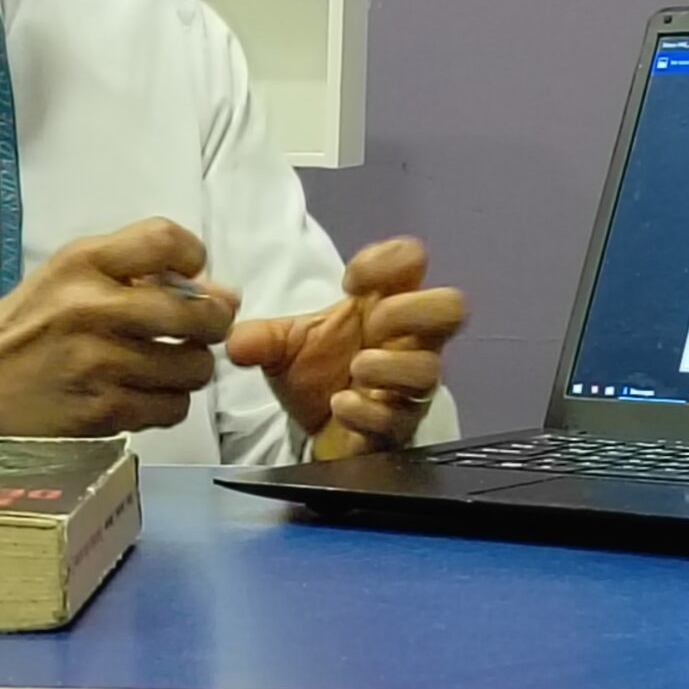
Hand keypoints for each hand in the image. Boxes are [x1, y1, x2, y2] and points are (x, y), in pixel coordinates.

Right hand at [0, 218, 237, 438]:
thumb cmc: (30, 320)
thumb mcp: (70, 273)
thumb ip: (139, 270)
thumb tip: (222, 292)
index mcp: (83, 262)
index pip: (167, 239)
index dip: (195, 258)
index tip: (189, 278)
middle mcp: (92, 308)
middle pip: (198, 313)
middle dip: (212, 323)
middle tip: (199, 331)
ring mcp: (98, 364)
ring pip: (193, 367)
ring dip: (190, 367)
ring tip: (168, 364)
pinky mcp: (100, 412)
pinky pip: (172, 407)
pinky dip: (169, 402)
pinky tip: (146, 392)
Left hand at [225, 237, 466, 460]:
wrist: (313, 428)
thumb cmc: (315, 371)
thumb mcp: (282, 345)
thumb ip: (259, 337)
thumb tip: (237, 343)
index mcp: (385, 306)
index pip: (412, 260)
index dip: (390, 260)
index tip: (350, 281)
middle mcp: (408, 341)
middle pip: (451, 307)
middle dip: (412, 310)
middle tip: (372, 324)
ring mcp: (407, 387)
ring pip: (430, 369)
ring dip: (390, 365)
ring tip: (355, 369)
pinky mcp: (396, 428)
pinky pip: (398, 419)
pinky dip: (367, 410)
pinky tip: (341, 405)